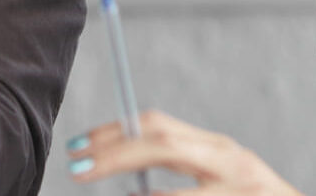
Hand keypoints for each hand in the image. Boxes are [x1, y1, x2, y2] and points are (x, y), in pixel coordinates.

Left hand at [67, 111, 301, 195]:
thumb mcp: (220, 178)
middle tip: (75, 168)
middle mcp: (230, 163)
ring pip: (175, 191)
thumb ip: (182, 165)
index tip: (78, 144)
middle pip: (162, 144)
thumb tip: (119, 161)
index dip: (112, 132)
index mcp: (217, 149)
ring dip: (137, 195)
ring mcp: (240, 190)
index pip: (156, 126)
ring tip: (96, 182)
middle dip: (112, 154)